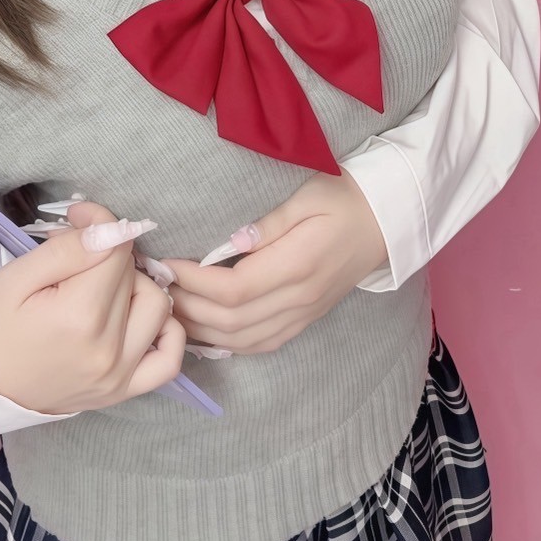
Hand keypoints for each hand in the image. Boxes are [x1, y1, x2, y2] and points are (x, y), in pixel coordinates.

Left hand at [162, 171, 388, 354]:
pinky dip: (225, 343)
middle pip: (231, 321)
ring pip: (242, 340)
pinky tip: (201, 330)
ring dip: (200, 330)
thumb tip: (232, 241)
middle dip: (187, 306)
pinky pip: (259, 344)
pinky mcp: (303, 321)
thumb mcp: (309, 195)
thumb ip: (270, 222)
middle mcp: (299, 299)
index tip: (166, 263)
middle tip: (156, 285)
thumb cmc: (344, 198)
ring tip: (168, 308)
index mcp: (299, 266)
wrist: (384, 222)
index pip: (234, 288)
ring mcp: (302, 315)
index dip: (194, 281)